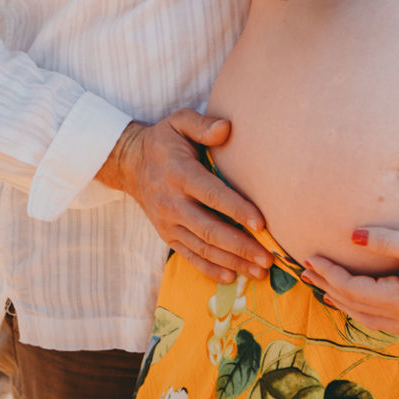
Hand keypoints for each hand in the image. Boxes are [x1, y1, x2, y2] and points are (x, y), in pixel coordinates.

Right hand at [96, 110, 273, 282]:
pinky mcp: (167, 236)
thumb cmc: (164, 142)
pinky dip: (210, 269)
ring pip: (203, 248)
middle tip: (268, 257)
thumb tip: (227, 128)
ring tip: (259, 271)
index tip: (261, 223)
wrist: (130, 165)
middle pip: (210, 230)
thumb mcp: (179, 122)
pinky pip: (190, 256)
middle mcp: (172, 203)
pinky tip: (232, 276)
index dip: (237, 209)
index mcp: (179, 174)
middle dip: (241, 246)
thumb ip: (202, 125)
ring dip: (232, 262)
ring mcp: (169, 223)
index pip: (211, 195)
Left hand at [303, 229, 398, 336]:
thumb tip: (352, 236)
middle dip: (326, 287)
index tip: (309, 257)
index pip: (350, 289)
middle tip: (303, 272)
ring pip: (363, 318)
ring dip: (339, 302)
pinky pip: (378, 324)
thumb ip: (388, 240)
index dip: (327, 273)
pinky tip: (352, 304)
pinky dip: (359, 313)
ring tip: (320, 287)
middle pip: (352, 305)